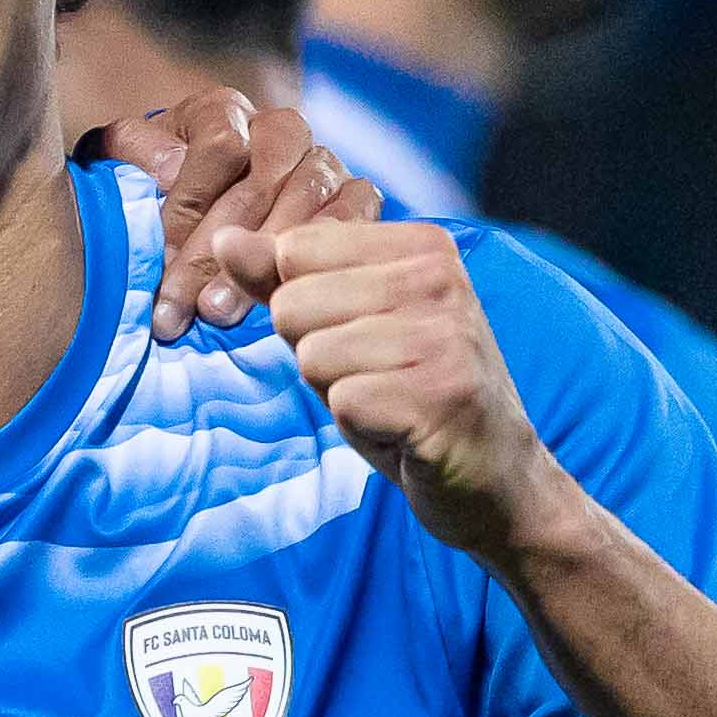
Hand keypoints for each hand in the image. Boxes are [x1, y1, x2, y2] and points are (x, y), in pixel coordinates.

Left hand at [95, 87, 374, 337]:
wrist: (192, 229)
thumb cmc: (151, 200)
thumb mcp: (123, 170)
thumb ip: (131, 158)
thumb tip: (169, 170)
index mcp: (222, 111)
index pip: (220, 147)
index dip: (188, 206)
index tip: (160, 260)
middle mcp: (279, 129)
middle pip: (260, 180)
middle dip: (215, 251)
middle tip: (184, 306)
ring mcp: (322, 162)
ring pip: (307, 198)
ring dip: (262, 261)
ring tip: (220, 312)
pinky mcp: (355, 195)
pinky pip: (355, 213)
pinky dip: (323, 251)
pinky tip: (284, 292)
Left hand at [253, 218, 575, 569]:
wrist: (492, 477)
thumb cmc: (410, 396)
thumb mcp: (344, 326)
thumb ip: (282, 280)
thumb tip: (224, 238)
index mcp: (422, 246)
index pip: (293, 251)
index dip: (305, 311)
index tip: (362, 337)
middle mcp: (439, 278)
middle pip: (293, 304)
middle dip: (317, 357)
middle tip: (377, 380)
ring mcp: (445, 334)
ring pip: (313, 355)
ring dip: (339, 394)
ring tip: (390, 404)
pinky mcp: (441, 394)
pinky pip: (344, 403)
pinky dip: (362, 428)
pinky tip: (404, 431)